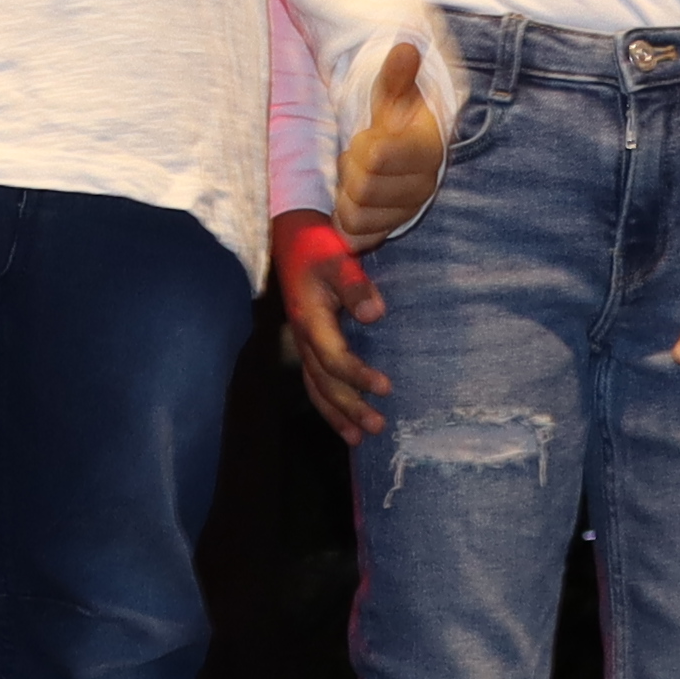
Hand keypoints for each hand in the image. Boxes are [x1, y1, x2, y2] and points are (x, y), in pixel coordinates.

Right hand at [274, 210, 392, 440]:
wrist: (293, 239)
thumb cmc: (319, 247)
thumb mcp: (337, 260)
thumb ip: (356, 287)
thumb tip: (375, 314)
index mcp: (310, 321)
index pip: (333, 359)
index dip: (358, 376)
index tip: (386, 389)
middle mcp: (303, 338)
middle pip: (324, 383)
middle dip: (350, 408)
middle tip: (378, 427)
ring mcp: (303, 343)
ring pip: (316, 388)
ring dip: (337, 415)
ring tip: (358, 439)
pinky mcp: (309, 344)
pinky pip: (315, 381)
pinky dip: (328, 404)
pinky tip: (344, 420)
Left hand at [333, 44, 446, 242]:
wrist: (401, 145)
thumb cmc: (395, 117)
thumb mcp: (394, 92)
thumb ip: (397, 75)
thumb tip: (406, 49)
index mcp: (428, 151)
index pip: (377, 156)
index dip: (362, 145)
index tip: (367, 135)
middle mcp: (423, 188)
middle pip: (362, 188)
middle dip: (350, 168)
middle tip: (356, 155)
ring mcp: (405, 213)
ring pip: (356, 216)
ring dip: (346, 194)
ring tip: (355, 176)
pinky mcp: (388, 232)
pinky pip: (356, 239)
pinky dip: (345, 220)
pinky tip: (350, 199)